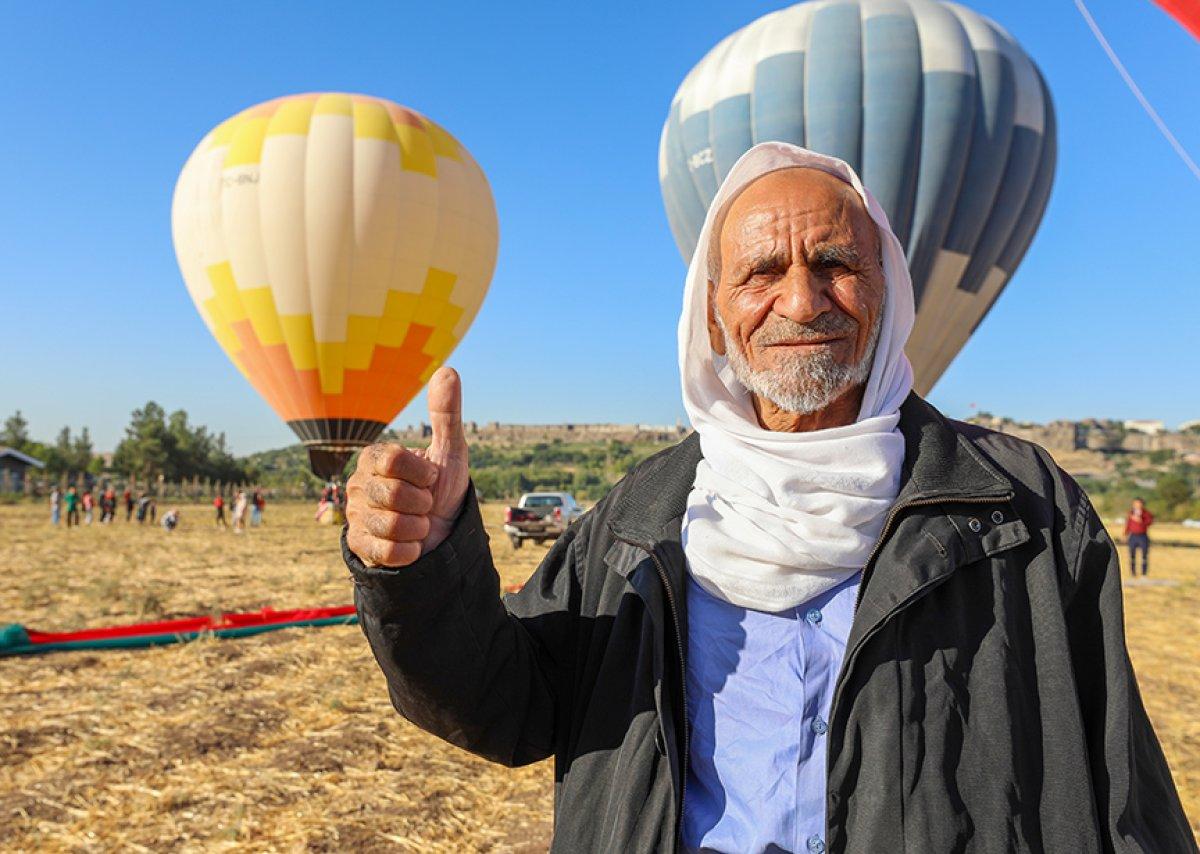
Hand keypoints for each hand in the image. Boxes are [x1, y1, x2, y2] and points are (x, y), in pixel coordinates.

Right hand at [346, 367, 470, 566]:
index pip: (392, 460)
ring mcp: (355, 514)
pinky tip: (411, 545)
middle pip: (392, 494)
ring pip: (390, 524)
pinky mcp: (358, 545)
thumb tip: (448, 371)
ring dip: (418, 528)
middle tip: (425, 504)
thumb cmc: (443, 489)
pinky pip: (384, 551)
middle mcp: (359, 483)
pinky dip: (408, 551)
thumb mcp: (450, 452)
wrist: (443, 535)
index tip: (431, 478)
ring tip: (419, 524)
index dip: (421, 473)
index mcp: (375, 457)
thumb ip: (446, 414)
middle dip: (423, 503)